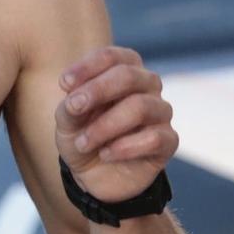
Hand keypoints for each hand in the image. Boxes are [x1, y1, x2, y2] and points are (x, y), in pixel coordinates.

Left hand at [55, 46, 176, 203]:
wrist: (97, 177)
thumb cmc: (84, 136)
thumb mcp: (68, 122)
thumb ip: (70, 107)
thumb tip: (76, 100)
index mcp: (124, 69)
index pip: (111, 57)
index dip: (87, 67)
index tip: (64, 84)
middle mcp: (147, 85)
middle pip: (129, 75)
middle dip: (97, 91)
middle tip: (74, 108)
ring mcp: (160, 112)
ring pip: (140, 107)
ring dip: (105, 126)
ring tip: (83, 143)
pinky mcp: (168, 140)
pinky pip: (153, 138)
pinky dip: (124, 147)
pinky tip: (106, 154)